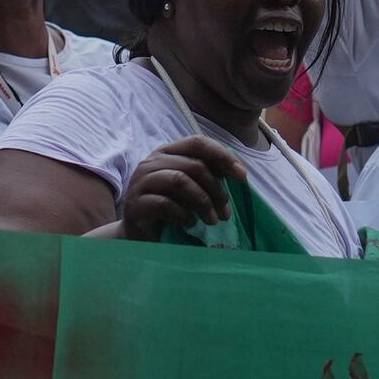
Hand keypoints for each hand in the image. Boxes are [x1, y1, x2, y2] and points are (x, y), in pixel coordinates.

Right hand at [118, 136, 240, 238]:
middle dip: (216, 189)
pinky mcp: (136, 204)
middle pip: (193, 165)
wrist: (138, 235)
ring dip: (203, 202)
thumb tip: (238, 172)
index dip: (223, 156)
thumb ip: (206, 176)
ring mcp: (141, 182)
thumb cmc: (168, 209)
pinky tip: (191, 223)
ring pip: (180, 180)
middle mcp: (151, 162)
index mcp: (167, 152)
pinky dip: (184, 214)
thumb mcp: (189, 188)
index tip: (242, 176)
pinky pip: (165, 203)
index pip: (198, 142)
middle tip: (226, 213)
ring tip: (212, 220)